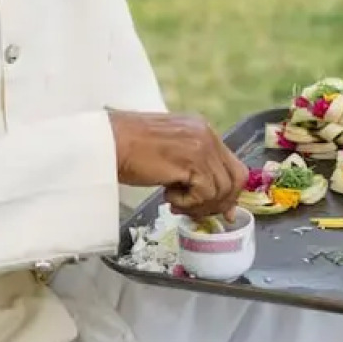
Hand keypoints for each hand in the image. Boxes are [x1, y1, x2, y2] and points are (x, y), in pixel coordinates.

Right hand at [107, 110, 247, 219]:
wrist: (107, 142)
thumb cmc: (129, 149)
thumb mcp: (170, 154)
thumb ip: (193, 171)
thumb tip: (215, 200)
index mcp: (203, 130)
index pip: (232, 166)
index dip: (229, 193)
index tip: (219, 211)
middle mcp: (207, 135)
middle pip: (235, 179)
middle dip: (219, 203)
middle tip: (194, 211)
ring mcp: (201, 146)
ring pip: (221, 190)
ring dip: (198, 204)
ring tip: (175, 202)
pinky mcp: (191, 161)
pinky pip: (204, 193)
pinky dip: (187, 203)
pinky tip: (167, 197)